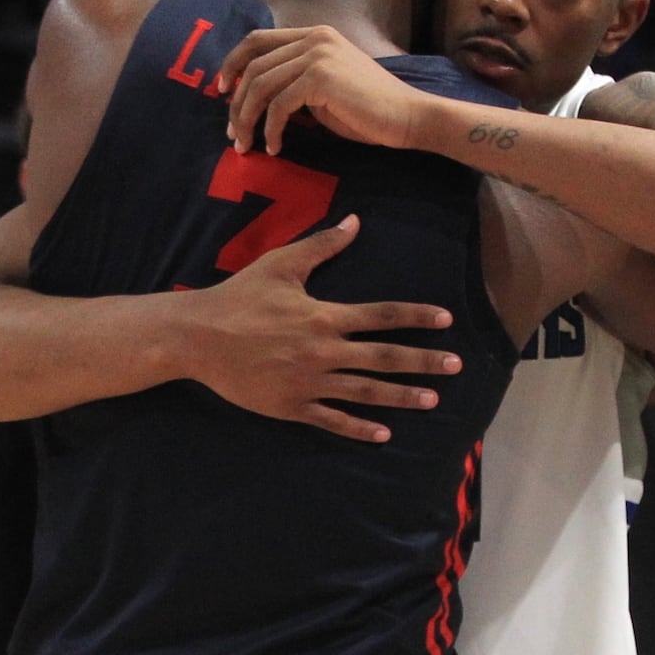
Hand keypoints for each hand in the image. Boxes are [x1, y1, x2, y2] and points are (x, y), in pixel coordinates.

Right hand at [188, 215, 461, 442]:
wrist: (198, 337)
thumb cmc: (239, 296)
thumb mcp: (281, 264)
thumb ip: (322, 245)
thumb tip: (355, 221)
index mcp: (324, 316)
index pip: (382, 316)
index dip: (417, 317)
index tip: (446, 321)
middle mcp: (323, 351)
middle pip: (384, 358)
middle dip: (423, 361)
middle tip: (456, 365)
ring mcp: (309, 382)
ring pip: (365, 393)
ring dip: (402, 397)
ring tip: (432, 400)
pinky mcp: (292, 406)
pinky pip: (333, 420)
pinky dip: (359, 428)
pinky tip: (384, 433)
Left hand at [218, 26, 422, 154]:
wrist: (407, 116)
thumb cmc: (369, 110)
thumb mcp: (325, 88)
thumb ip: (295, 81)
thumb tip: (255, 96)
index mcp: (315, 34)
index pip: (258, 39)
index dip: (232, 63)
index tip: (222, 92)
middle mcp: (314, 37)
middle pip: (253, 65)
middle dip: (236, 102)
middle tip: (233, 133)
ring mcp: (317, 55)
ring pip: (261, 85)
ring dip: (247, 119)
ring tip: (246, 146)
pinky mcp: (320, 78)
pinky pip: (278, 105)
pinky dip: (271, 130)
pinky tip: (275, 148)